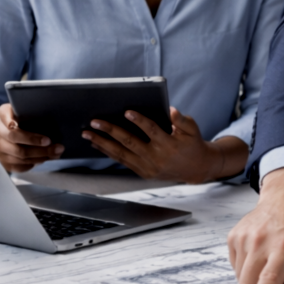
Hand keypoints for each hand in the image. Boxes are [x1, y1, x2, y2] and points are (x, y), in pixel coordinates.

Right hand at [0, 103, 63, 172]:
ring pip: (19, 154)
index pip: (4, 114)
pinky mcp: (3, 162)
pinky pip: (20, 165)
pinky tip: (45, 158)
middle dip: (35, 141)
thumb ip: (33, 113)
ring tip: (55, 152)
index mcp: (3, 115)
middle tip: (51, 143)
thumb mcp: (26, 113)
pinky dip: (35, 162)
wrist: (8, 137)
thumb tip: (52, 124)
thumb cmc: (23, 122)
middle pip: (14, 137)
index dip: (10, 120)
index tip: (16, 124)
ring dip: (40, 155)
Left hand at [83, 108, 246, 182]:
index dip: (140, 121)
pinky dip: (109, 152)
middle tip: (94, 121)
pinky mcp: (143, 173)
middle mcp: (157, 158)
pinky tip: (97, 144)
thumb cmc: (192, 144)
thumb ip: (182, 120)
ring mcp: (149, 167)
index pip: (152, 131)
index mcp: (170, 145)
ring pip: (122, 154)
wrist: (196, 168)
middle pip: (130, 142)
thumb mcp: (193, 130)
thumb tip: (171, 110)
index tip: (127, 111)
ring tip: (88, 134)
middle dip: (111, 131)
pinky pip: (123, 161)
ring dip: (103, 143)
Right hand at [226, 165, 283, 283]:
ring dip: (256, 279)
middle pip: (249, 283)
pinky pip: (235, 266)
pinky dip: (247, 268)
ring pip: (240, 277)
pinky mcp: (234, 236)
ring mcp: (244, 237)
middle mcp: (261, 241)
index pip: (268, 278)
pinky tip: (262, 255)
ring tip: (273, 263)